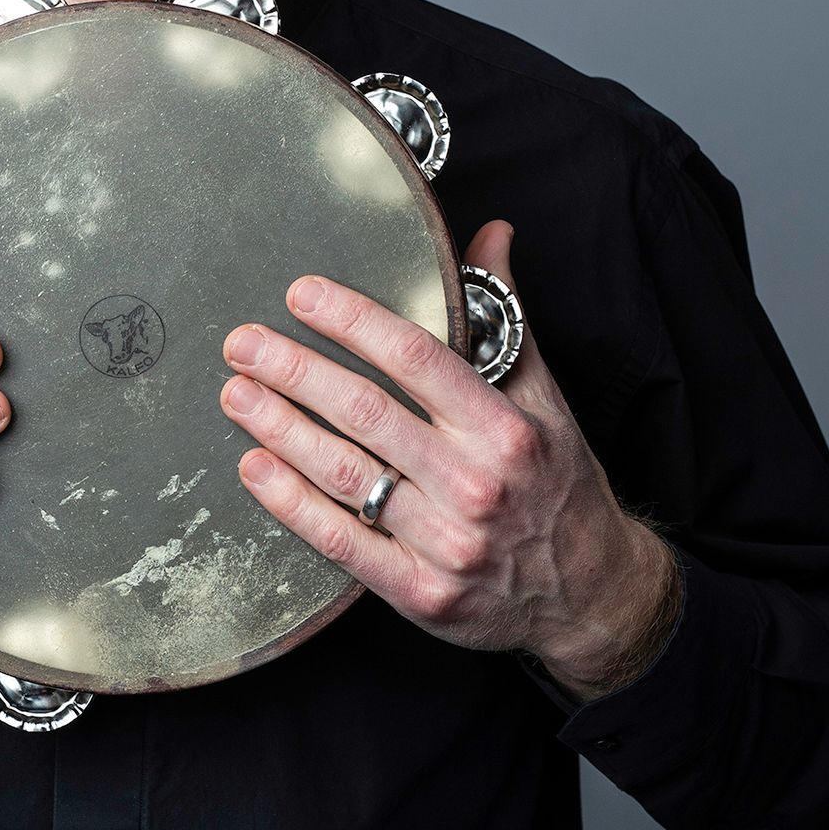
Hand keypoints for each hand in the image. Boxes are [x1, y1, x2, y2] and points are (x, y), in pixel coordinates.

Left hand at [219, 219, 680, 699]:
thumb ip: (507, 318)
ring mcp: (446, 543)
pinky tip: (254, 467)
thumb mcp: (547, 399)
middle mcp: (474, 483)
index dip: (352, 321)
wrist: (591, 595)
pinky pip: (341, 542)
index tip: (302, 295)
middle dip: (294, 371)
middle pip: (366, 412)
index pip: (415, 359)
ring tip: (237, 394)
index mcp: (504, 429)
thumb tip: (490, 234)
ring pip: (344, 473)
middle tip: (243, 343)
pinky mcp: (420, 593)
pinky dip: (291, 503)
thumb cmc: (559, 486)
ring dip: (280, 429)